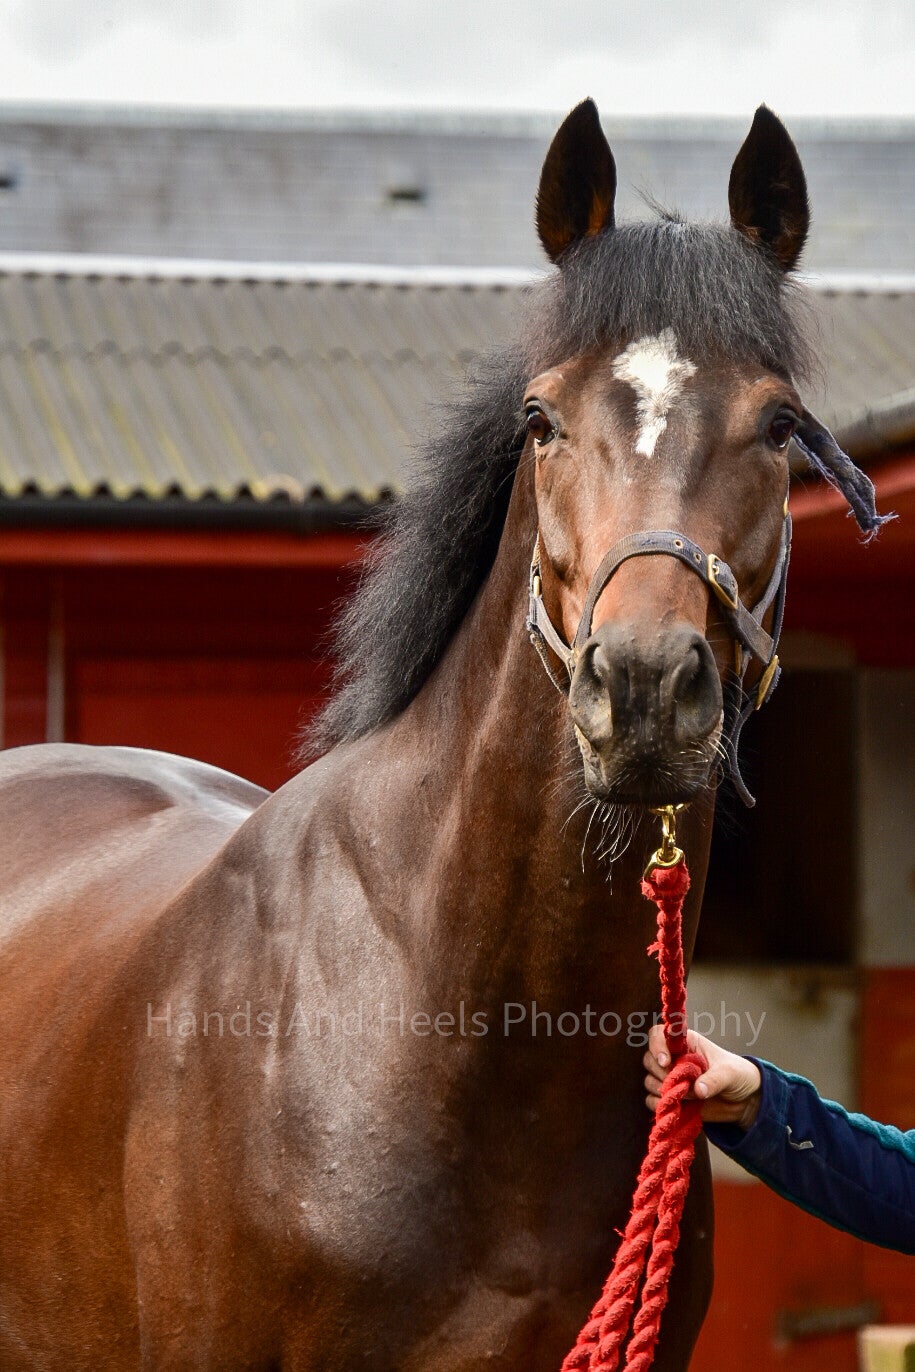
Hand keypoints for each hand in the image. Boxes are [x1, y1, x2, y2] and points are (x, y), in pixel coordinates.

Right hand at [643, 1024, 761, 1129]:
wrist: (744, 1101)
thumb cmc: (738, 1075)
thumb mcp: (730, 1074)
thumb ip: (714, 1080)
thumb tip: (697, 1090)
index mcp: (686, 1043)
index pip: (659, 1035)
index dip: (657, 1046)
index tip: (665, 1062)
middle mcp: (674, 1059)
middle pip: (649, 1059)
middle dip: (661, 1073)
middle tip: (679, 1084)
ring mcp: (671, 1079)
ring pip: (649, 1080)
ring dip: (661, 1090)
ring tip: (683, 1096)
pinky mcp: (671, 1098)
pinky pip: (652, 1100)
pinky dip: (659, 1105)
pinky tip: (675, 1107)